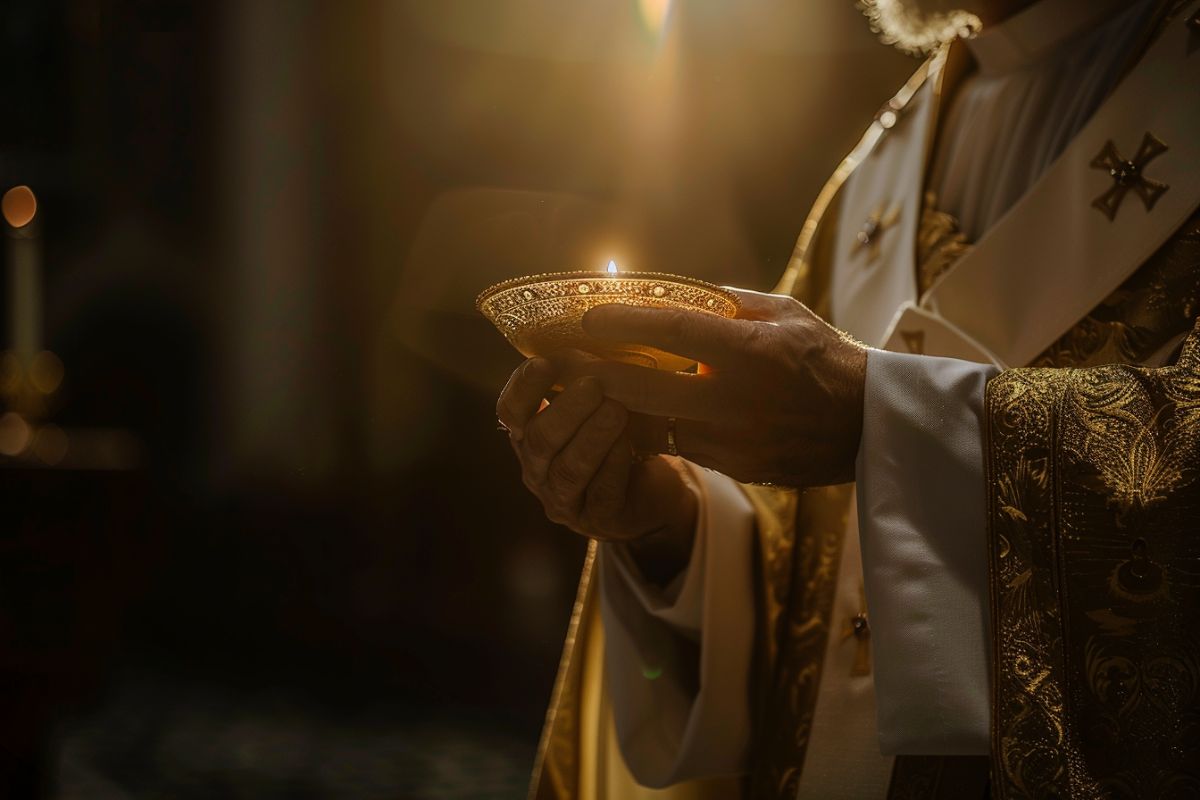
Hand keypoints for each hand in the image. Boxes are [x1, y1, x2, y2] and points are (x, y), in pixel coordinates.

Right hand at [496, 358, 697, 580]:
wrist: (651, 490)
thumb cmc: (620, 436)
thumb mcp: (599, 403)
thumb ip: (588, 377)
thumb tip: (598, 328)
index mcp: (529, 434)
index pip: (510, 411)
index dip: (524, 388)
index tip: (545, 363)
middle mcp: (537, 468)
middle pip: (539, 439)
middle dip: (566, 410)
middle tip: (593, 384)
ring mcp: (563, 498)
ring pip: (568, 469)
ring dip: (591, 437)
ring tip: (616, 411)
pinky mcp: (596, 519)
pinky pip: (600, 493)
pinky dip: (613, 465)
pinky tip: (628, 444)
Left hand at [554, 289, 867, 487]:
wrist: (871, 426)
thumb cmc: (827, 357)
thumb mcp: (786, 313)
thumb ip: (729, 303)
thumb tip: (673, 292)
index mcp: (751, 352)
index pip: (671, 333)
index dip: (622, 324)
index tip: (587, 318)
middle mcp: (738, 400)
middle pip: (644, 390)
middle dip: (599, 376)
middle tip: (570, 363)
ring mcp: (736, 441)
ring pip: (657, 426)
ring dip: (626, 408)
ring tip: (600, 388)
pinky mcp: (738, 468)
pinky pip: (683, 447)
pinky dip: (662, 429)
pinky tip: (647, 413)